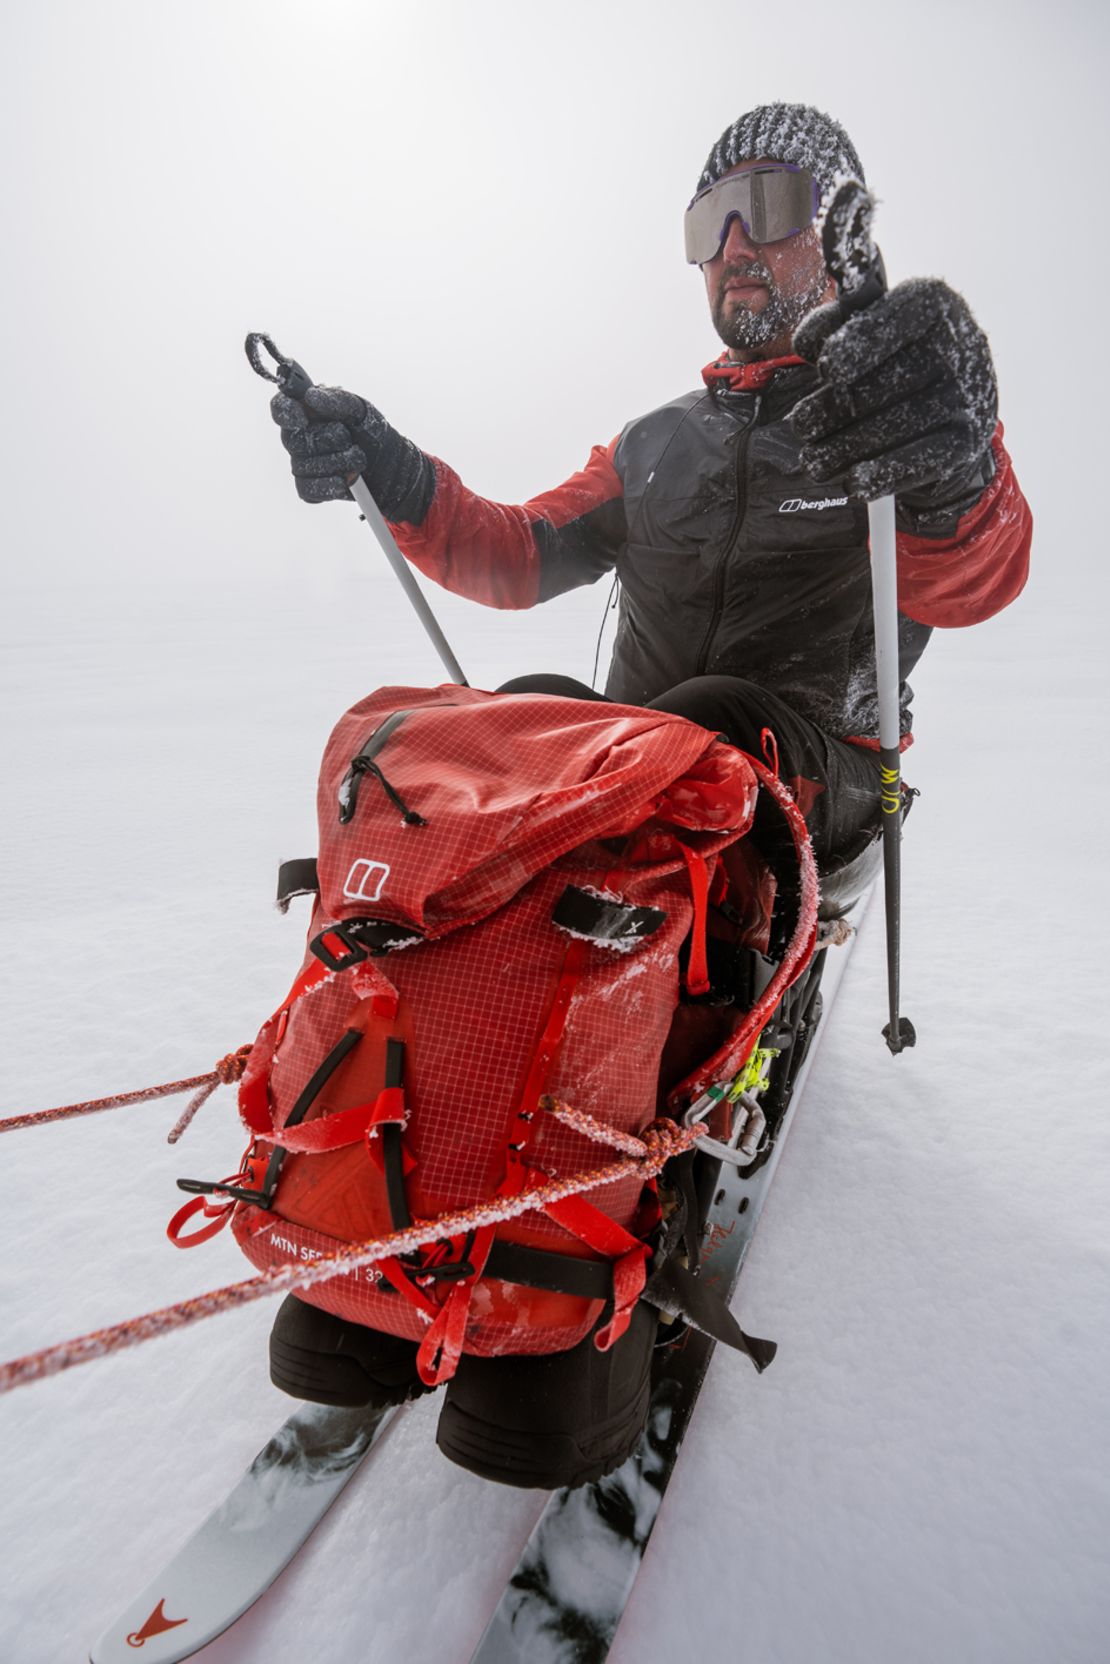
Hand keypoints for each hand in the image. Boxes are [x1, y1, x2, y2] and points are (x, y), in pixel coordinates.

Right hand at [271, 384, 432, 519]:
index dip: (286, 412)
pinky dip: (332, 485)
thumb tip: (310, 397)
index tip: (302, 418)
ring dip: (339, 463)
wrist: (392, 469)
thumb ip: (337, 400)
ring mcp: (302, 464)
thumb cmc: (373, 435)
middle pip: (294, 441)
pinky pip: (309, 489)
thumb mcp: (362, 410)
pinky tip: (346, 480)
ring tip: (358, 459)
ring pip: (304, 466)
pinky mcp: (310, 489)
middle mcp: (300, 438)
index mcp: (307, 413)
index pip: (281, 407)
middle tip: (350, 439)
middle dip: (330, 440)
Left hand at [790, 278, 997, 503]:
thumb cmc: (895, 360)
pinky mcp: (968, 441)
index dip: (856, 345)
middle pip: (879, 384)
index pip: (891, 320)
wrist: (953, 406)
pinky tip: (853, 481)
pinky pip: (915, 462)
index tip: (827, 370)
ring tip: (815, 460)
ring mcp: (968, 395)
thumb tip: (808, 344)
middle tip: (801, 426)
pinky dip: (878, 476)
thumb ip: (835, 325)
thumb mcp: (868, 329)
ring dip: (840, 450)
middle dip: (828, 410)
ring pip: (888, 428)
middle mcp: (959, 345)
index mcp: (931, 303)